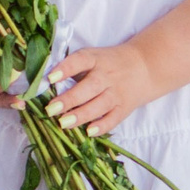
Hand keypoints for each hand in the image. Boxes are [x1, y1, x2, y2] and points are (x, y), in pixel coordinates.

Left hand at [46, 44, 160, 136]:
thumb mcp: (93, 57)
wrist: (144, 66)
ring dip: (81, 115)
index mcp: (95, 60)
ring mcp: (116, 93)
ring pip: (99, 105)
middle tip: (51, 109)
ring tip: (63, 123)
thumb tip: (45, 84)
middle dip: (69, 99)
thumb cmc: (108, 63)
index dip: (65, 69)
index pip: (80, 61)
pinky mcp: (124, 107)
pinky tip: (88, 132)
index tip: (50, 77)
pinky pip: (113, 119)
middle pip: (89, 88)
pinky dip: (102, 126)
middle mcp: (106, 76)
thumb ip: (73, 68)